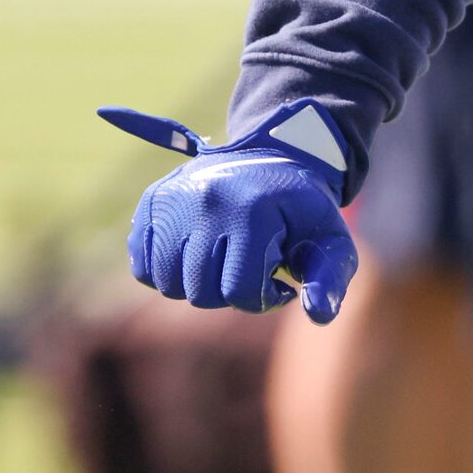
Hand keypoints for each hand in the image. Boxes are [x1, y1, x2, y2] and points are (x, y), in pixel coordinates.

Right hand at [104, 104, 359, 322]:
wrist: (275, 156)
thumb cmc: (303, 209)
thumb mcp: (329, 238)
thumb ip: (329, 278)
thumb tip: (319, 316)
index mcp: (253, 213)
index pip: (240, 291)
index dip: (264, 298)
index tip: (280, 281)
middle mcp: (207, 204)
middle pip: (201, 293)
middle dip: (229, 293)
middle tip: (250, 269)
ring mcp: (174, 201)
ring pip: (169, 284)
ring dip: (197, 285)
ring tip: (224, 261)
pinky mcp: (153, 202)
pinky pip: (143, 267)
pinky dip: (167, 273)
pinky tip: (196, 256)